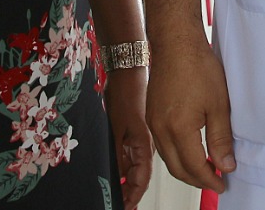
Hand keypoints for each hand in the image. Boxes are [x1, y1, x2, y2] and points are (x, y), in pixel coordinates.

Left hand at [104, 66, 153, 209]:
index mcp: (144, 144)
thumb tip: (117, 177)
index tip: (127, 207)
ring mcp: (145, 134)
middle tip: (122, 204)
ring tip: (119, 192)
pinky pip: (135, 152)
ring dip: (130, 178)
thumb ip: (118, 155)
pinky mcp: (139, 127)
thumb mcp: (117, 128)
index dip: (134, 195)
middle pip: (141, 174)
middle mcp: (148, 142)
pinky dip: (128, 163)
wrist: (131, 69)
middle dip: (132, 191)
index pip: (141, 178)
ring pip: (138, 163)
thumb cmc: (127, 92)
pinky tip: (120, 168)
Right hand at [146, 34, 234, 191]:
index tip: (222, 183)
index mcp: (178, 129)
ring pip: (167, 159)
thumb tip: (225, 165)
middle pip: (177, 169)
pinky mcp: (151, 113)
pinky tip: (189, 150)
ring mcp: (152, 122)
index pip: (194, 167)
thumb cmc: (197, 66)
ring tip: (206, 168)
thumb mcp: (218, 103)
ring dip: (185, 169)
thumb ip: (221, 138)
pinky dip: (176, 154)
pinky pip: (161, 144)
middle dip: (197, 180)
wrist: (176, 41)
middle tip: (215, 180)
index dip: (210, 179)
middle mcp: (160, 129)